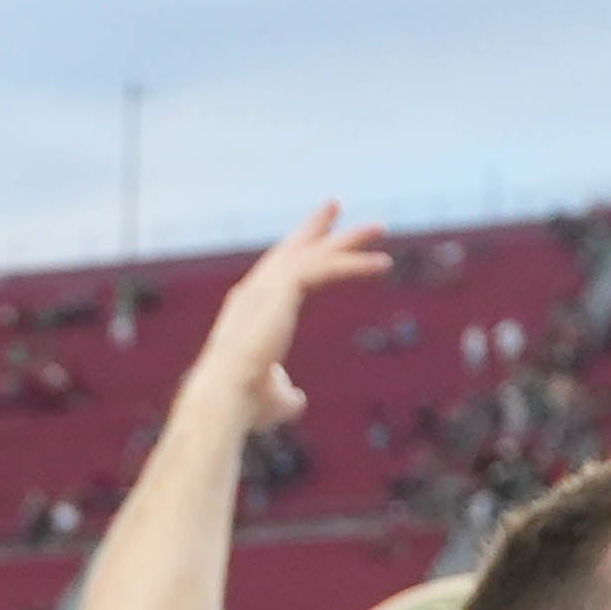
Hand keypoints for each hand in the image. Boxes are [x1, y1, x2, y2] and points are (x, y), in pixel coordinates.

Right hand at [177, 207, 389, 435]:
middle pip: (292, 250)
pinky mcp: (283, 288)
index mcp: (249, 311)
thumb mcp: (274, 399)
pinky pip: (327, 267)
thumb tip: (298, 400)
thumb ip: (288, 394)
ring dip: (349, 240)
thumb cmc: (244, 404)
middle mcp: (254, 291)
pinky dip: (356, 263)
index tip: (313, 240)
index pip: (275, 274)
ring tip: (380, 228)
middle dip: (314, 227)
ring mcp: (266, 286)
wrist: (226, 395)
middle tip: (335, 205)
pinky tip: (384, 263)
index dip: (296, 255)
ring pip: (315, 253)